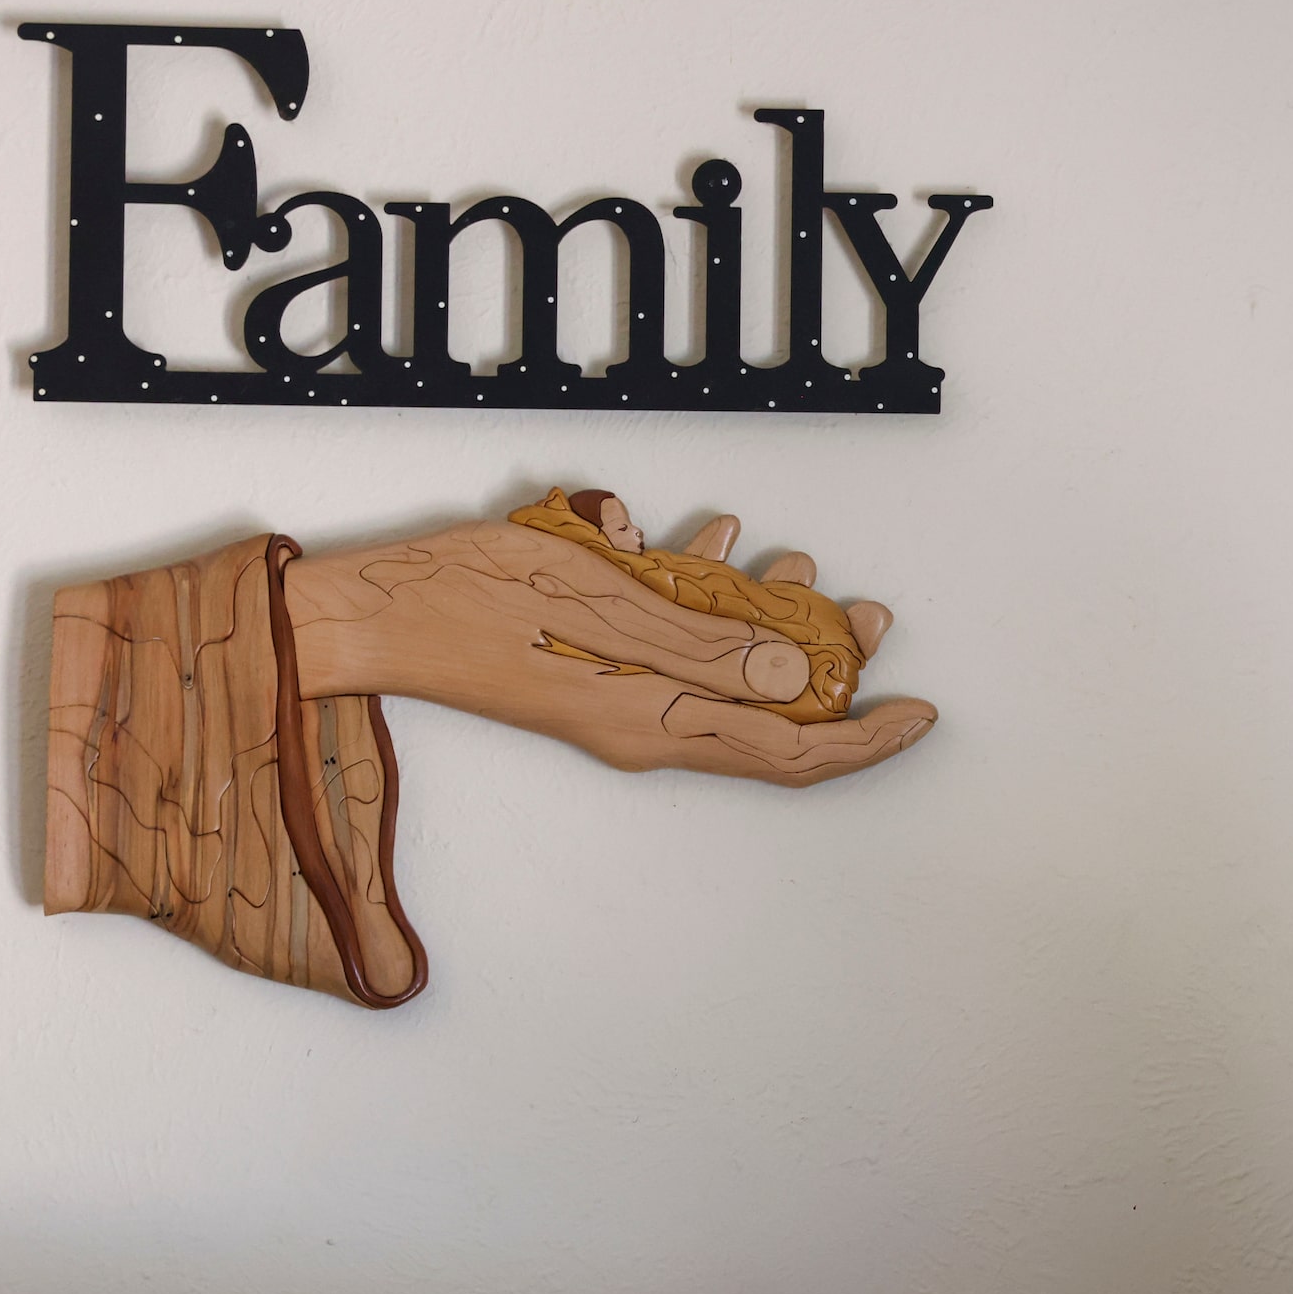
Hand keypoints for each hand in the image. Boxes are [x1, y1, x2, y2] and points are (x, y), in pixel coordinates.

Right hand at [282, 511, 934, 787]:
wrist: (371, 610)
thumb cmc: (474, 600)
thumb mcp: (610, 607)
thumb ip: (709, 647)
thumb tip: (800, 680)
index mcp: (656, 725)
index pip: (791, 752)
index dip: (865, 738)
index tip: (921, 713)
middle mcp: (644, 724)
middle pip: (767, 711)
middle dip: (829, 664)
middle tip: (871, 617)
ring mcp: (615, 696)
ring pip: (721, 668)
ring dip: (765, 618)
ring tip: (798, 569)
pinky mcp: (588, 663)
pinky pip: (667, 640)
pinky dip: (697, 595)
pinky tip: (710, 541)